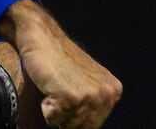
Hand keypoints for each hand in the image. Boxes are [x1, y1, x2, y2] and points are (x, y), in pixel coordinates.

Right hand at [0, 0, 120, 128]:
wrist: (42, 36)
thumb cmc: (58, 58)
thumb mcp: (86, 80)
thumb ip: (92, 102)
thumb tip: (85, 124)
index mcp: (113, 91)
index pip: (93, 124)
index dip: (76, 116)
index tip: (68, 98)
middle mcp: (106, 94)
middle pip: (82, 127)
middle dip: (66, 115)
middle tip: (59, 90)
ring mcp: (90, 96)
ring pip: (67, 125)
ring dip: (55, 110)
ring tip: (55, 86)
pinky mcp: (71, 98)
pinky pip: (53, 119)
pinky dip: (46, 107)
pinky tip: (50, 86)